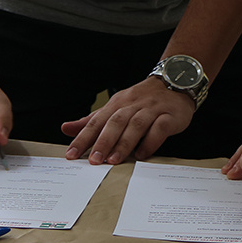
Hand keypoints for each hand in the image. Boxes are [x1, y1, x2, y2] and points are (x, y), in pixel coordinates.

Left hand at [61, 76, 194, 164]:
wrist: (175, 82)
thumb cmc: (142, 100)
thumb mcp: (115, 107)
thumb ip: (92, 120)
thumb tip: (66, 128)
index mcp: (117, 103)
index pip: (97, 121)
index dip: (83, 137)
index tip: (71, 154)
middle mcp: (133, 105)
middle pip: (115, 122)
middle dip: (103, 142)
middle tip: (93, 160)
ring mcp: (152, 109)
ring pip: (136, 125)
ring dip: (124, 143)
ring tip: (113, 160)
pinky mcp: (170, 116)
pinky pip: (160, 128)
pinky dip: (150, 141)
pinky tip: (142, 154)